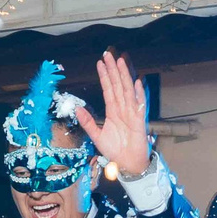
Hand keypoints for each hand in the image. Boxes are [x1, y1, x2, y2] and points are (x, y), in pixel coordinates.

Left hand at [78, 49, 154, 178]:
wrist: (127, 164)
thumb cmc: (115, 150)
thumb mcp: (97, 136)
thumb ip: (88, 122)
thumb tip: (77, 109)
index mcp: (113, 111)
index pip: (107, 89)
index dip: (104, 76)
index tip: (100, 63)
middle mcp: (122, 108)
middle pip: (117, 85)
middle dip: (112, 69)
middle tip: (108, 53)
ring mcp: (131, 113)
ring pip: (126, 90)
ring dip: (123, 76)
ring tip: (119, 61)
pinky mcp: (139, 120)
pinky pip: (139, 104)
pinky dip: (138, 93)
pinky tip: (136, 81)